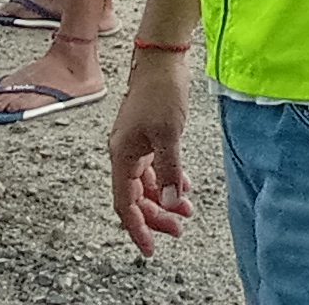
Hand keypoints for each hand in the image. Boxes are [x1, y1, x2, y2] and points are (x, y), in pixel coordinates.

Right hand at [108, 60, 196, 255]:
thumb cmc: (161, 91)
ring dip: (164, 198)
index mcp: (122, 156)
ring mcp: (135, 145)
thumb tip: (169, 203)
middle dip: (157, 216)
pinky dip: (167, 179)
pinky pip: (154, 168)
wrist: (162, 59)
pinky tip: (184, 185)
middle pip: (136, 198)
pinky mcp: (147, 136)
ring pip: (146, 184)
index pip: (125, 204)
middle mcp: (124, 153)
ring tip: (186, 211)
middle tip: (179, 229)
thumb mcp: (168, 134)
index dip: (137, 228)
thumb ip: (169, 170)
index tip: (150, 250)